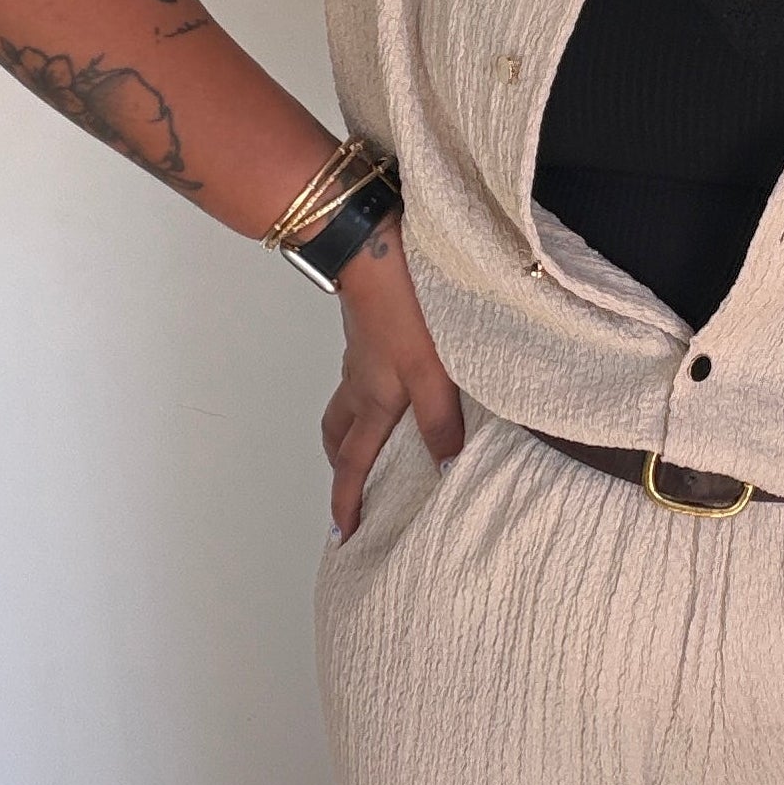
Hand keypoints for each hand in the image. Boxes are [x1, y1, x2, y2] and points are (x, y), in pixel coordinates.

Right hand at [320, 214, 463, 536]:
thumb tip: (446, 468)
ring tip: (372, 441)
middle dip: (341, 466)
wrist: (374, 250)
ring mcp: (358, 356)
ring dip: (350, 430)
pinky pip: (357, 378)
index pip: (354, 464)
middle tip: (352, 486)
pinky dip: (365, 396)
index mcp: (373, 401)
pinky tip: (392, 384)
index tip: (342, 534)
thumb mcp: (433, 372)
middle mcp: (358, 384)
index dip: (347, 502)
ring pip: (344, 405)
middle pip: (337, 436)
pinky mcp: (366, 333)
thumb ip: (441, 420)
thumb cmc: (407, 311)